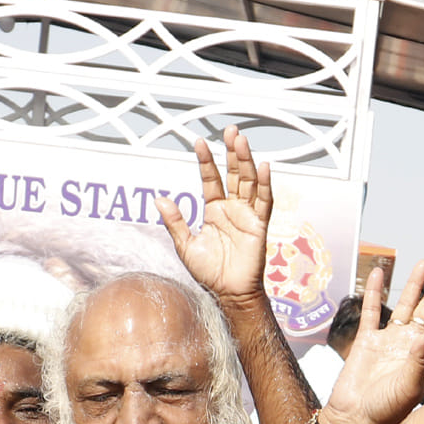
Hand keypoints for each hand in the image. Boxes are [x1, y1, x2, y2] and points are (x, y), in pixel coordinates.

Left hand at [160, 128, 273, 311]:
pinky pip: (264, 202)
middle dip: (232, 152)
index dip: (206, 161)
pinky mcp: (259, 226)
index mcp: (214, 210)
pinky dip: (264, 184)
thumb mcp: (186, 245)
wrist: (229, 293)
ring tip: (242, 141)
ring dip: (246, 161)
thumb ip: (175, 221)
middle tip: (230, 130)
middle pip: (234, 173)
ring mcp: (247, 215)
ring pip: (249, 182)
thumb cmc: (210, 273)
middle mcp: (232, 208)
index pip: (211, 179)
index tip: (199, 142)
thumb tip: (159, 199)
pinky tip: (263, 166)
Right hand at [322, 261, 423, 423]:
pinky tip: (380, 272)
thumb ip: (421, 360)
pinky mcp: (367, 341)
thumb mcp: (409, 387)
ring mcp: (390, 341)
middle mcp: (412, 345)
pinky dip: (375, 292)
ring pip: (405, 306)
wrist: (354, 420)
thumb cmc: (386, 411)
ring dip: (414, 284)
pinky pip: (372, 311)